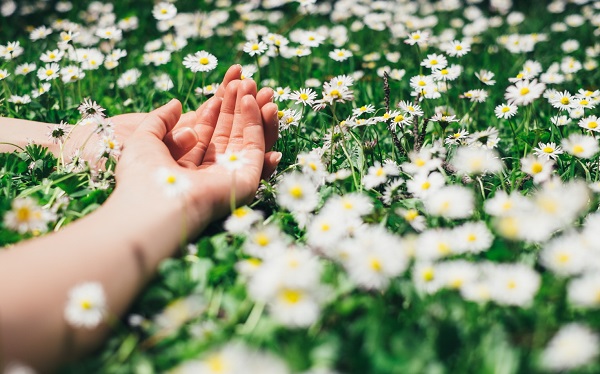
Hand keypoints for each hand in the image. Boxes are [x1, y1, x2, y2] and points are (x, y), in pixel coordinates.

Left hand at [108, 66, 279, 178]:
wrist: (153, 203)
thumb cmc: (142, 176)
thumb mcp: (143, 139)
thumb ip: (160, 120)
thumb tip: (176, 104)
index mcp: (188, 164)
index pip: (208, 131)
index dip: (217, 107)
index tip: (225, 83)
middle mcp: (211, 171)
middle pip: (229, 133)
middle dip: (236, 106)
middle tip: (244, 79)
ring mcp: (229, 176)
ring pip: (245, 138)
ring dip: (251, 111)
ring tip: (252, 84)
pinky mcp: (245, 179)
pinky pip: (255, 149)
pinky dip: (257, 125)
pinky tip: (253, 102)